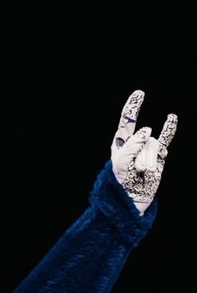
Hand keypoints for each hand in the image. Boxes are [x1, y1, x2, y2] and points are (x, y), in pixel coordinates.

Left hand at [110, 90, 176, 214]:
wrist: (133, 199)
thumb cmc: (122, 182)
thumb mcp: (120, 164)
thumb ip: (131, 145)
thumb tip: (147, 129)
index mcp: (121, 145)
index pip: (126, 122)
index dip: (132, 107)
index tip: (139, 93)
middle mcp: (135, 143)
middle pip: (141, 138)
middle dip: (138, 156)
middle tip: (136, 171)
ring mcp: (148, 148)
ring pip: (152, 146)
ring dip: (148, 161)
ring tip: (142, 173)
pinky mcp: (159, 154)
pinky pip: (166, 139)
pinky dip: (169, 128)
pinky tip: (171, 117)